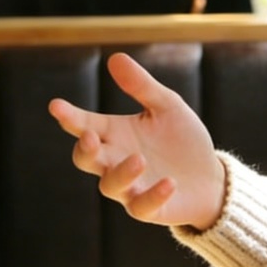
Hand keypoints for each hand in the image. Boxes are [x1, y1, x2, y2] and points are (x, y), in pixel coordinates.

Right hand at [48, 52, 225, 229]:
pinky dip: (152, 195)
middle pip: (86, 159)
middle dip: (84, 149)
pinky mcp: (150, 208)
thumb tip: (114, 57)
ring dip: (120, 173)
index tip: (56, 106)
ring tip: (139, 159)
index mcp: (114, 133)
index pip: (85, 124)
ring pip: (109, 185)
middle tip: (89, 137)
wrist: (210, 176)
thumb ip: (141, 86)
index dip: (69, 117)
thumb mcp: (166, 105)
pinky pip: (142, 206)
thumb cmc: (182, 139)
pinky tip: (168, 182)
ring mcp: (130, 187)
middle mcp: (115, 160)